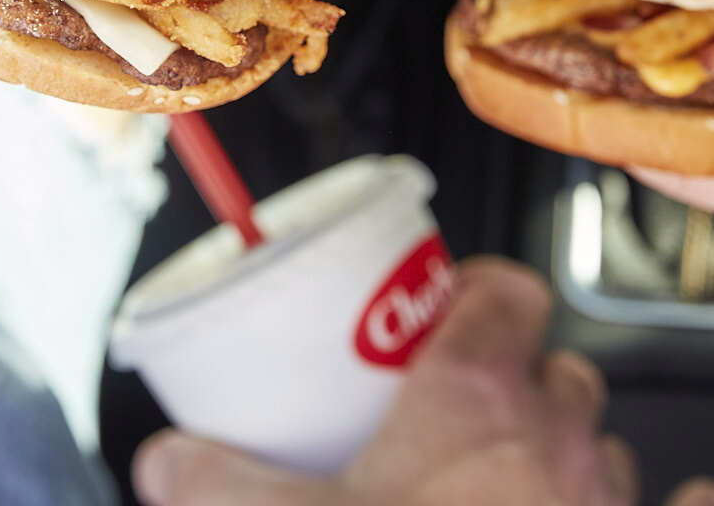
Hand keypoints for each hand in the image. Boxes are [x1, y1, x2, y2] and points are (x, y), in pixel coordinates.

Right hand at [132, 258, 713, 504]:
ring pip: (600, 444)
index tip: (454, 297)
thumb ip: (218, 480)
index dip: (484, 286)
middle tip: (468, 404)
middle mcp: (557, 438)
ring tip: (514, 478)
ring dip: (567, 450)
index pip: (505, 291)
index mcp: (474, 398)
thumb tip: (164, 461)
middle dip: (521, 376)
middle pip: (556, 369)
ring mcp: (605, 502)